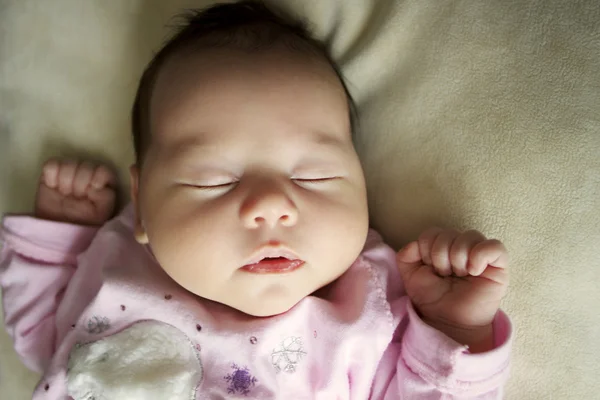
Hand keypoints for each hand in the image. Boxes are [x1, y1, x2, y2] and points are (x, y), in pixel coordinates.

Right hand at [35, 159, 116, 225]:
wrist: (57, 229)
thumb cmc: (82, 222)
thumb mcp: (100, 215)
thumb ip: (106, 198)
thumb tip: (98, 186)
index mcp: (102, 182)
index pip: (103, 170)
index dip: (97, 177)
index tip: (91, 190)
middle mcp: (87, 174)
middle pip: (86, 165)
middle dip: (80, 182)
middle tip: (76, 196)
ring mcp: (69, 172)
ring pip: (69, 163)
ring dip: (66, 180)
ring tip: (65, 194)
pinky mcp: (51, 174)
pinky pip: (51, 165)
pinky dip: (51, 176)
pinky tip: (53, 187)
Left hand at [396, 228, 508, 351]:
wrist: (450, 322)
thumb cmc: (433, 298)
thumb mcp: (411, 277)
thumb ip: (406, 256)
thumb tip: (415, 244)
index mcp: (442, 246)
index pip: (432, 233)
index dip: (426, 250)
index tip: (430, 270)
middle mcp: (461, 246)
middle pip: (449, 234)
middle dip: (441, 257)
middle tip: (446, 276)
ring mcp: (481, 254)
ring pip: (470, 236)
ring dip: (458, 259)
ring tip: (460, 276)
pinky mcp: (499, 264)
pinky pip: (494, 246)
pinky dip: (480, 256)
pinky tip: (473, 272)